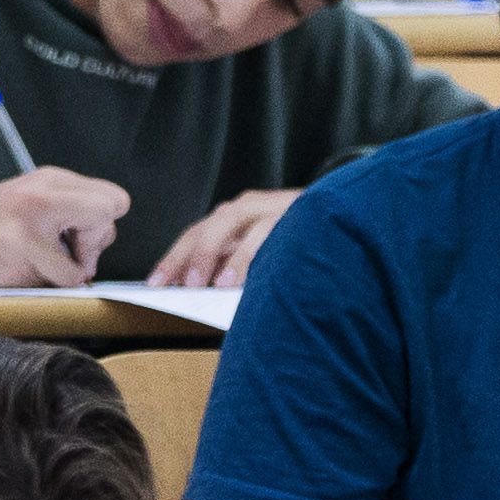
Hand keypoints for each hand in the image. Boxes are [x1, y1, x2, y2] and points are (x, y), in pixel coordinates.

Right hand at [0, 168, 131, 286]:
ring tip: (36, 264)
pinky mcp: (20, 243)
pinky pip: (66, 277)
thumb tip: (97, 245)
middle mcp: (45, 190)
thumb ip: (64, 214)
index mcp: (50, 180)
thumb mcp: (25, 205)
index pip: (112, 198)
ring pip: (93, 247)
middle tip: (63, 253)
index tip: (74, 239)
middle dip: (96, 242)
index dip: (102, 223)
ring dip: (72, 269)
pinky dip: (51, 285)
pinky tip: (21, 273)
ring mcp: (33, 215)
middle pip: (112, 210)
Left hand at [148, 187, 296, 286]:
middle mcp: (246, 208)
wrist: (344, 206)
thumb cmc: (291, 238)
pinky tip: (263, 269)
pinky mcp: (299, 211)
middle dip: (194, 257)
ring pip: (241, 223)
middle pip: (210, 227)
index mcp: (229, 219)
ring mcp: (272, 206)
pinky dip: (268, 248)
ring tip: (219, 284)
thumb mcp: (256, 250)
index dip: (173, 259)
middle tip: (184, 286)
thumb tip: (199, 293)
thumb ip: (230, 265)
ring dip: (230, 256)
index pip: (193, 235)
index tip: (155, 284)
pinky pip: (279, 228)